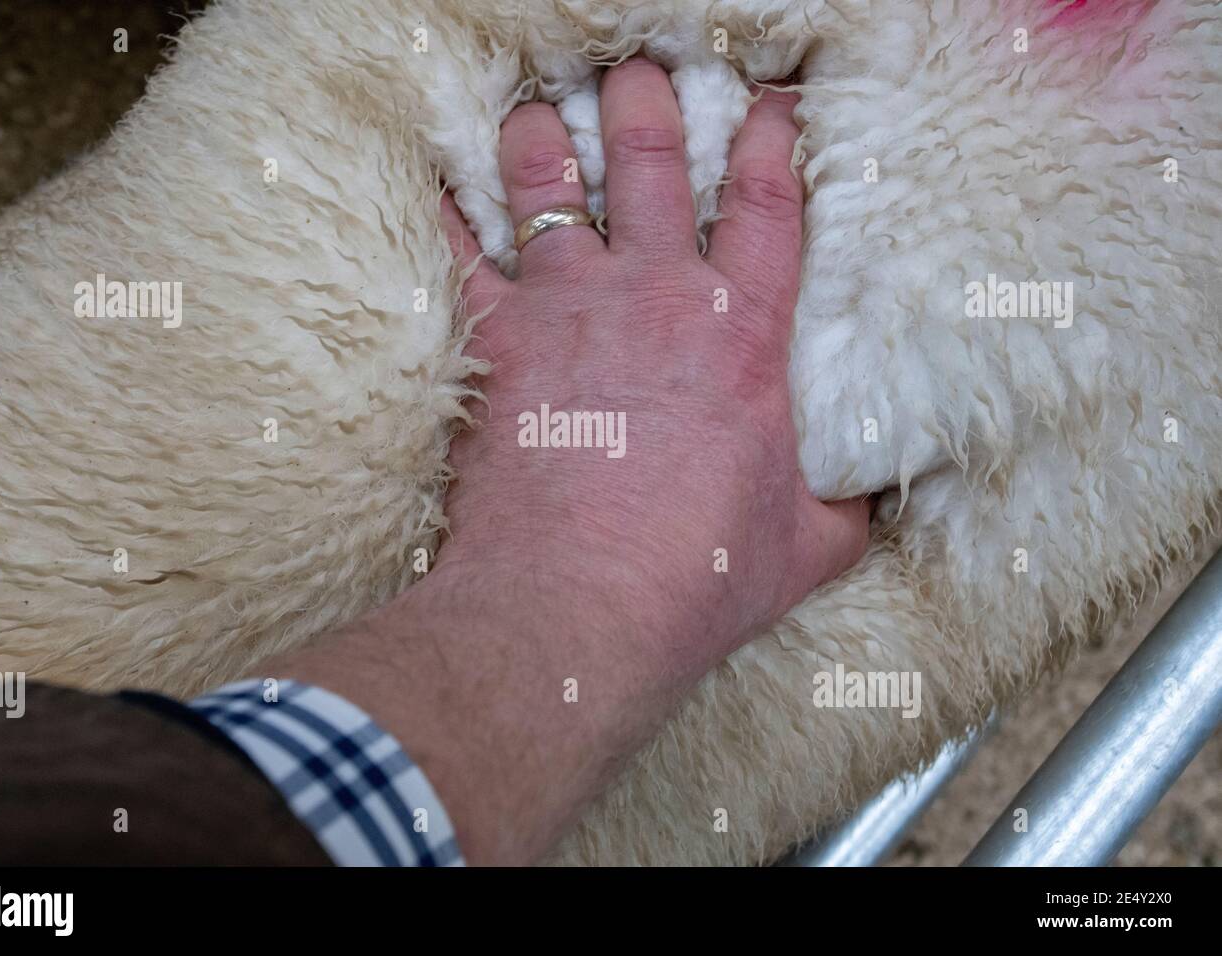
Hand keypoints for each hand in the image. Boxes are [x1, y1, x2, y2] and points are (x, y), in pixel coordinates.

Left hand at [266, 56, 868, 864]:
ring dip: (541, 137)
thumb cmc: (699, 579)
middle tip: (638, 73)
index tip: (768, 99)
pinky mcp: (499, 343)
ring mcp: (570, 309)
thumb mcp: (807, 548)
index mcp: (745, 333)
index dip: (771, 136)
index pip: (768, 202)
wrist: (581, 607)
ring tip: (536, 111)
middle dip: (645, 101)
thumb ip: (846, 509)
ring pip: (548, 185)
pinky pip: (458, 257)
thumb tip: (876, 504)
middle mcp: (657, 296)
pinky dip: (441, 216)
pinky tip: (431, 183)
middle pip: (650, 162)